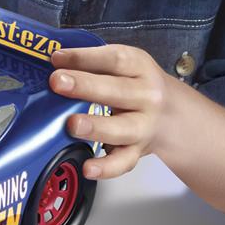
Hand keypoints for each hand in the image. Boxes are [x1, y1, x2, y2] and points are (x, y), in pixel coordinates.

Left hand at [48, 44, 178, 179]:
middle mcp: (146, 96)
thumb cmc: (137, 85)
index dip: (84, 57)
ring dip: (96, 127)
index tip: (57, 58)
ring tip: (72, 125)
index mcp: (139, 68)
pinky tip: (88, 167)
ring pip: (122, 128)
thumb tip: (53, 62)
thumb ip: (92, 63)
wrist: (172, 115)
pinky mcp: (137, 151)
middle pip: (117, 91)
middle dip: (85, 86)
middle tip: (58, 82)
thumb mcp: (123, 65)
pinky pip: (123, 162)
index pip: (114, 59)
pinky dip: (106, 167)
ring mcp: (143, 125)